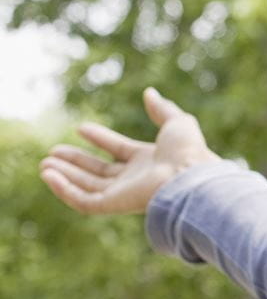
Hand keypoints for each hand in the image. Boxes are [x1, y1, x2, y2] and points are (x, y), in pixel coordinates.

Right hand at [39, 88, 220, 214]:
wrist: (190, 177)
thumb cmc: (188, 151)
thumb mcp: (176, 123)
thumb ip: (162, 109)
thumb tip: (150, 93)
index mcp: (149, 160)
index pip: (118, 150)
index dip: (100, 138)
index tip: (81, 127)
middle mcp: (135, 179)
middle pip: (99, 172)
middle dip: (75, 162)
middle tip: (52, 152)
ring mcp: (124, 194)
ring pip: (87, 187)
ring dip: (65, 176)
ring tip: (44, 165)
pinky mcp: (114, 206)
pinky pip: (84, 202)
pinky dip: (65, 191)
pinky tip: (50, 176)